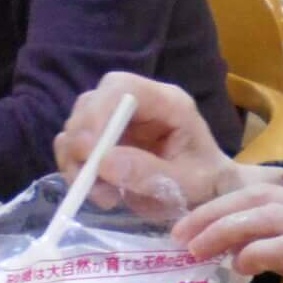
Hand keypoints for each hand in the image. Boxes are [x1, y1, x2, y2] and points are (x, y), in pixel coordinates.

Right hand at [56, 72, 252, 215]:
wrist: (208, 193)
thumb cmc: (206, 182)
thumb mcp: (188, 184)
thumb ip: (150, 173)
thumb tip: (104, 161)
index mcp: (168, 102)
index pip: (122, 87)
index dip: (99, 113)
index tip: (91, 152)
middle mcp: (139, 104)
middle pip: (92, 103)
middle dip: (82, 141)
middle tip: (88, 179)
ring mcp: (118, 120)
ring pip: (78, 125)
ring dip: (77, 161)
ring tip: (102, 195)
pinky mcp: (105, 140)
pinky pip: (74, 146)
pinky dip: (75, 169)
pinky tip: (97, 193)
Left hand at [175, 185, 282, 282]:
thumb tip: (254, 257)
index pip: (265, 193)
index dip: (224, 206)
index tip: (194, 226)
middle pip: (258, 197)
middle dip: (213, 213)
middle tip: (180, 234)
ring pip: (265, 215)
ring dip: (223, 231)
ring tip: (195, 251)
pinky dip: (256, 253)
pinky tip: (239, 267)